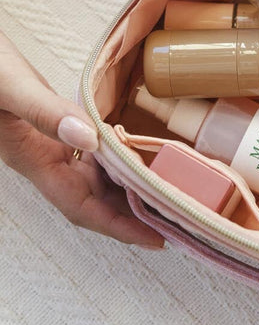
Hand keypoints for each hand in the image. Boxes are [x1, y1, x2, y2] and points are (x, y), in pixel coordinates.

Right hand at [0, 31, 163, 248]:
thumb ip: (46, 113)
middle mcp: (42, 158)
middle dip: (131, 214)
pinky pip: (90, 154)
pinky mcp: (55, 127)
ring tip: (166, 193)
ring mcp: (48, 144)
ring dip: (127, 189)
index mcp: (32, 158)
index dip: (117, 226)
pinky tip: (139, 155)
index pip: (80, 206)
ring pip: (94, 178)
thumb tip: (90, 138)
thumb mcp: (11, 87)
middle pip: (93, 199)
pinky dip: (116, 160)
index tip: (152, 237)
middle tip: (175, 218)